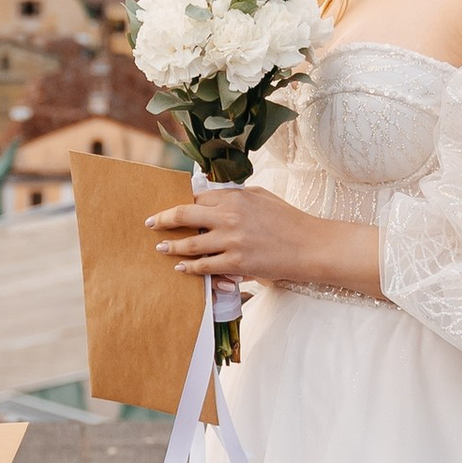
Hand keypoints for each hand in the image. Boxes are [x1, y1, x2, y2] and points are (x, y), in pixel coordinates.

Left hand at [147, 184, 383, 303]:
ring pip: (190, 243)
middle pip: (185, 215)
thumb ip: (236, 195)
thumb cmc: (288, 220)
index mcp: (235, 197)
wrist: (311, 246)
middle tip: (150, 223)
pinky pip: (205, 266)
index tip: (170, 207)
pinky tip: (181, 268)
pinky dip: (190, 267)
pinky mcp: (237, 262)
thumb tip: (211, 194)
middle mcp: (229, 216)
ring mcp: (232, 240)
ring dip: (172, 246)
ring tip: (161, 248)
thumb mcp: (262, 197)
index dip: (181, 203)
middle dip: (163, 219)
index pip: (198, 197)